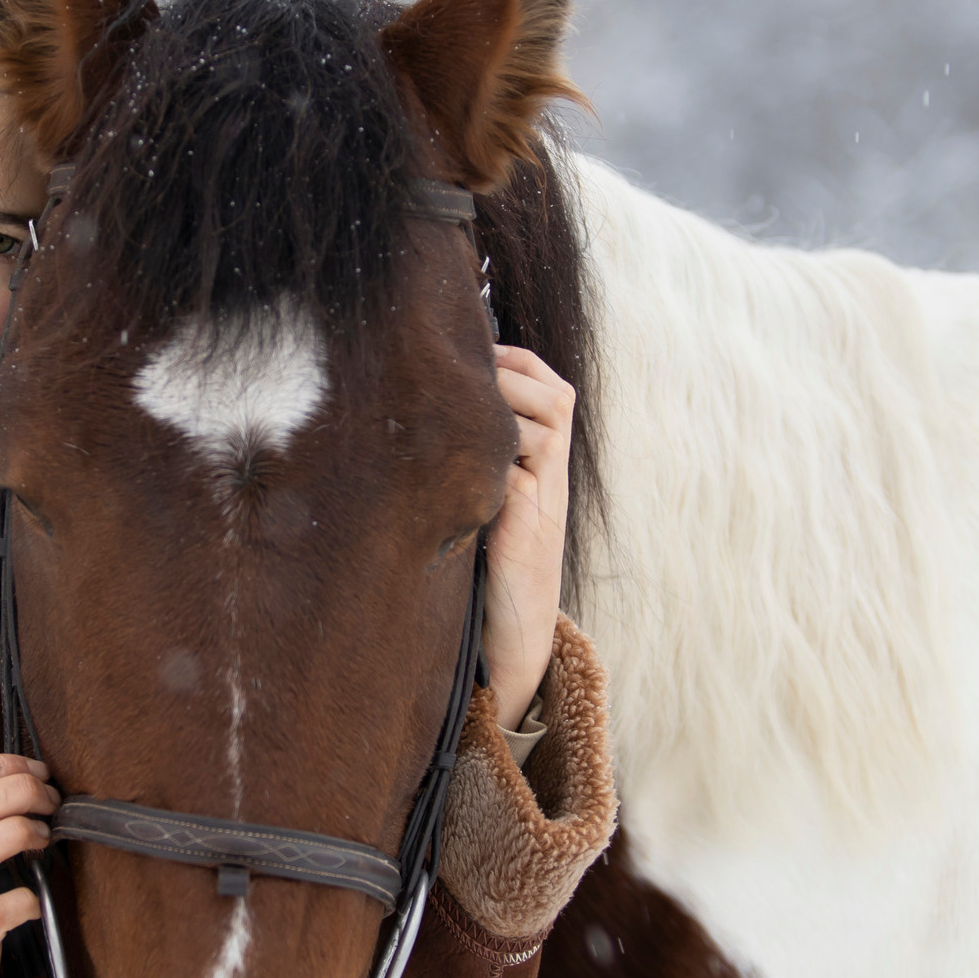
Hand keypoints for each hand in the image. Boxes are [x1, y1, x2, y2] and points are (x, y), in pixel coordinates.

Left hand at [482, 345, 574, 721]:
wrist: (513, 625)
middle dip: (511, 381)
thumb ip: (476, 450)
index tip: (469, 352)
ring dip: (498, 416)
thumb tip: (423, 397)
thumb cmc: (488, 557)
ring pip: (541, 428)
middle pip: (555, 397)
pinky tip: (451, 463)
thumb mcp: (487, 491)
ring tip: (456, 421)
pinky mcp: (529, 523)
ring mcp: (546, 495)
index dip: (514, 360)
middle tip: (464, 382)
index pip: (547, 383)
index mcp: (545, 455)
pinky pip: (514, 473)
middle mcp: (554, 471)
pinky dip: (488, 460)